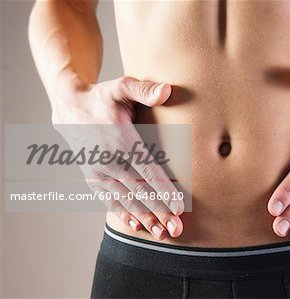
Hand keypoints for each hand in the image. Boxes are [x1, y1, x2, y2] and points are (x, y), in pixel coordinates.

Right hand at [51, 76, 183, 239]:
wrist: (68, 107)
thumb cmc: (102, 97)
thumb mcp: (121, 86)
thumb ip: (143, 89)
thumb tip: (167, 91)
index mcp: (120, 140)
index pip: (147, 170)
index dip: (163, 189)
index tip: (179, 206)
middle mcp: (109, 161)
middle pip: (138, 191)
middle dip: (159, 212)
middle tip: (176, 229)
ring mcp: (98, 172)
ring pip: (125, 200)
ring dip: (144, 218)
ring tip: (161, 233)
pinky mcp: (92, 177)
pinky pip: (109, 199)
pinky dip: (123, 214)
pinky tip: (136, 226)